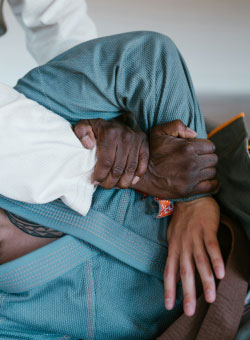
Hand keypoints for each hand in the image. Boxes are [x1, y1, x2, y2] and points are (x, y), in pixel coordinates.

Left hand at [74, 118, 148, 188]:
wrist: (114, 120)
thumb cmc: (97, 128)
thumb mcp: (85, 125)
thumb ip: (82, 132)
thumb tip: (89, 145)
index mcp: (109, 133)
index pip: (106, 162)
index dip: (100, 175)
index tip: (95, 181)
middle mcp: (125, 136)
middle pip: (118, 168)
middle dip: (110, 182)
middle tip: (104, 185)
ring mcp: (136, 140)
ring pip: (130, 169)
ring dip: (123, 182)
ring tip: (115, 186)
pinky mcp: (144, 143)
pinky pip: (143, 164)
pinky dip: (138, 175)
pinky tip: (131, 182)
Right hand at [132, 120, 218, 197]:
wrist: (143, 175)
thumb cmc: (151, 153)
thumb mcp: (158, 132)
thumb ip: (177, 126)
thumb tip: (194, 134)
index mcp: (188, 147)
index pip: (210, 146)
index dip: (204, 147)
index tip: (197, 150)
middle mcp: (192, 162)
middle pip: (213, 159)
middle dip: (207, 158)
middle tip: (198, 159)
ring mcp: (191, 178)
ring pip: (212, 172)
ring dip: (207, 170)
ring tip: (199, 169)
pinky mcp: (189, 190)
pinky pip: (211, 186)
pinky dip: (212, 183)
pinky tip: (207, 180)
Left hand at [164, 196, 224, 315]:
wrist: (190, 197)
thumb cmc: (182, 219)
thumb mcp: (173, 237)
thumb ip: (175, 255)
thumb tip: (175, 275)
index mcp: (173, 247)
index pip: (169, 271)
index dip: (168, 289)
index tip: (169, 306)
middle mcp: (182, 245)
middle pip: (185, 272)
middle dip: (187, 292)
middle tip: (190, 311)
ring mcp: (194, 237)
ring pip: (200, 262)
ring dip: (206, 281)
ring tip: (211, 298)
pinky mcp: (206, 230)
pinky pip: (211, 247)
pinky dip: (216, 260)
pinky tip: (221, 274)